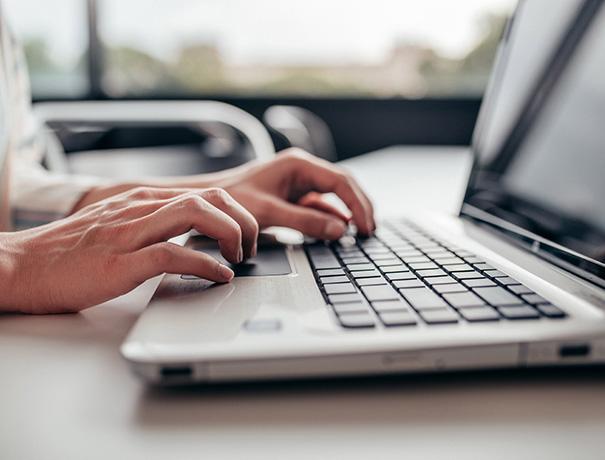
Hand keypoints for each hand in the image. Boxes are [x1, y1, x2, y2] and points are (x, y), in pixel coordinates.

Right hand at [0, 187, 257, 313]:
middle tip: (249, 247)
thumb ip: (151, 225)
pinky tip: (218, 276)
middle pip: (209, 197)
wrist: (19, 266)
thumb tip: (189, 238)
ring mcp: (129, 233)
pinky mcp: (118, 262)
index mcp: (141, 201)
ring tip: (238, 258)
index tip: (245, 236)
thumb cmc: (68, 253)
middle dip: (242, 220)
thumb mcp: (117, 227)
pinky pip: (172, 254)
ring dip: (230, 236)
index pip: (204, 193)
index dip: (236, 213)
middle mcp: (139, 209)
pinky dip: (204, 265)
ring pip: (195, 214)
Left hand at [215, 149, 374, 239]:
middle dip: (359, 207)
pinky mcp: (295, 195)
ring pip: (334, 196)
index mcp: (298, 164)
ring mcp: (299, 182)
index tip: (366, 225)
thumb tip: (339, 229)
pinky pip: (321, 205)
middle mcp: (302, 169)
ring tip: (362, 232)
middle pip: (343, 185)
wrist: (210, 201)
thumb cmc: (233, 200)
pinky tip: (341, 230)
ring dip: (348, 212)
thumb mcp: (270, 212)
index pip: (340, 181)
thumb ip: (305, 221)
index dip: (357, 204)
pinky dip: (333, 217)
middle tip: (371, 230)